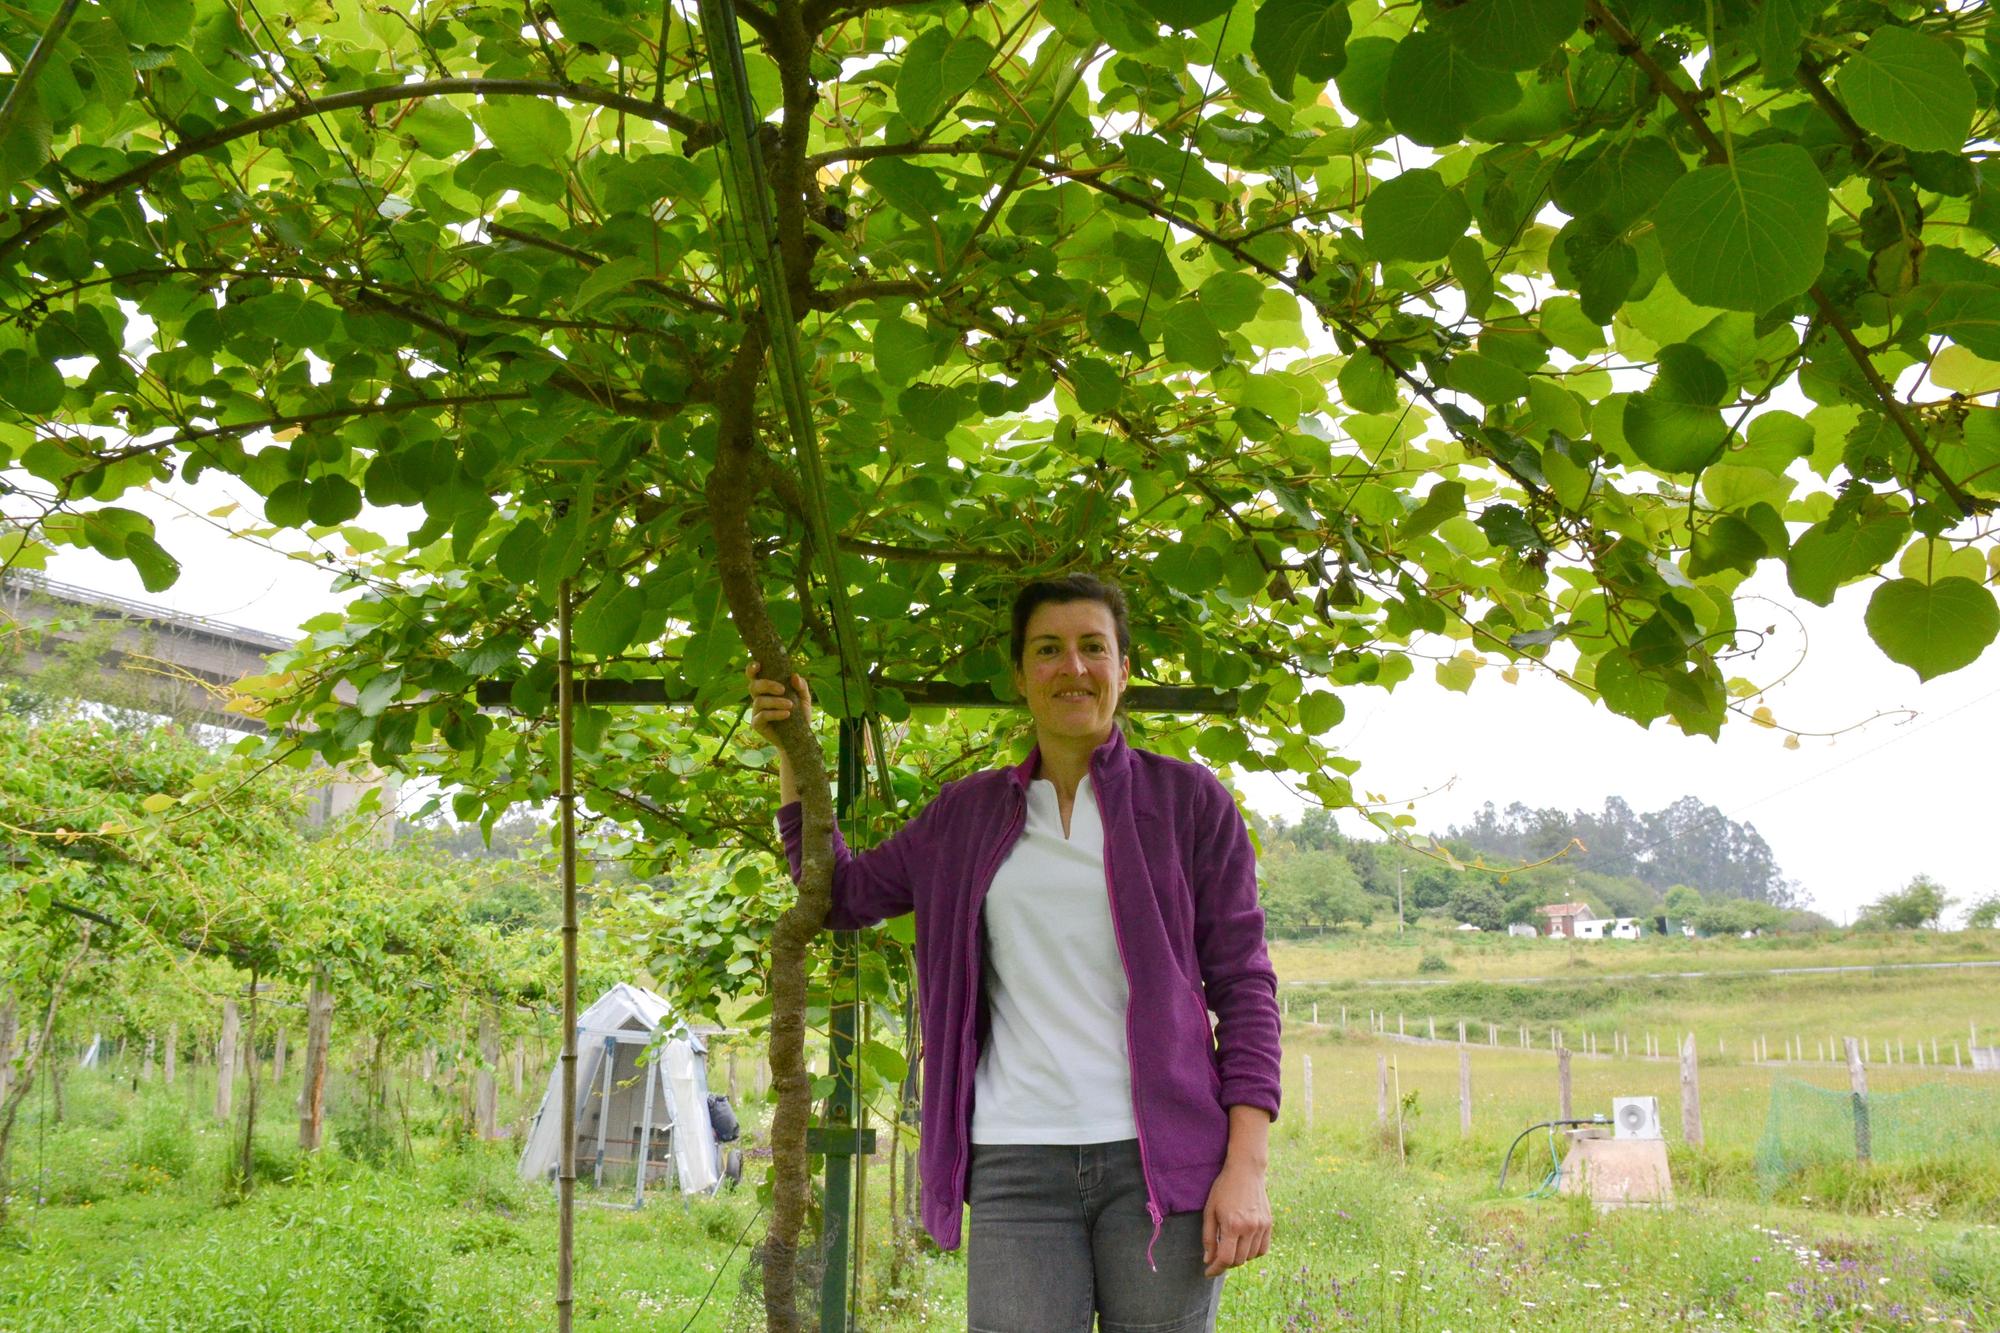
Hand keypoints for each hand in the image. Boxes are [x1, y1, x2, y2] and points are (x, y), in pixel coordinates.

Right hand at [746, 662, 810, 739]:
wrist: (800, 738)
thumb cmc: (800, 715)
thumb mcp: (804, 699)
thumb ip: (801, 686)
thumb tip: (794, 676)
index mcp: (767, 689)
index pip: (754, 676)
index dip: (751, 669)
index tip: (758, 665)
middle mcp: (759, 698)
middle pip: (753, 686)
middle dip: (767, 685)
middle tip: (782, 689)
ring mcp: (756, 712)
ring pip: (759, 701)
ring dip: (776, 702)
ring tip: (790, 706)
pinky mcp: (757, 724)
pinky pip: (762, 716)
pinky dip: (775, 714)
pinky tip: (786, 714)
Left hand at [1200, 1158, 1270, 1277]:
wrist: (1246, 1171)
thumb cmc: (1223, 1189)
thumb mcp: (1210, 1211)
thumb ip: (1208, 1237)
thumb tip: (1208, 1260)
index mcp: (1232, 1225)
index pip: (1225, 1258)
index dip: (1216, 1269)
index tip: (1208, 1272)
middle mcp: (1249, 1228)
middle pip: (1238, 1260)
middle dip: (1226, 1263)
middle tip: (1217, 1256)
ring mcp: (1261, 1226)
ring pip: (1251, 1257)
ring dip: (1239, 1258)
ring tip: (1230, 1247)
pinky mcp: (1269, 1224)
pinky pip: (1263, 1249)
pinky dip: (1253, 1253)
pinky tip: (1244, 1245)